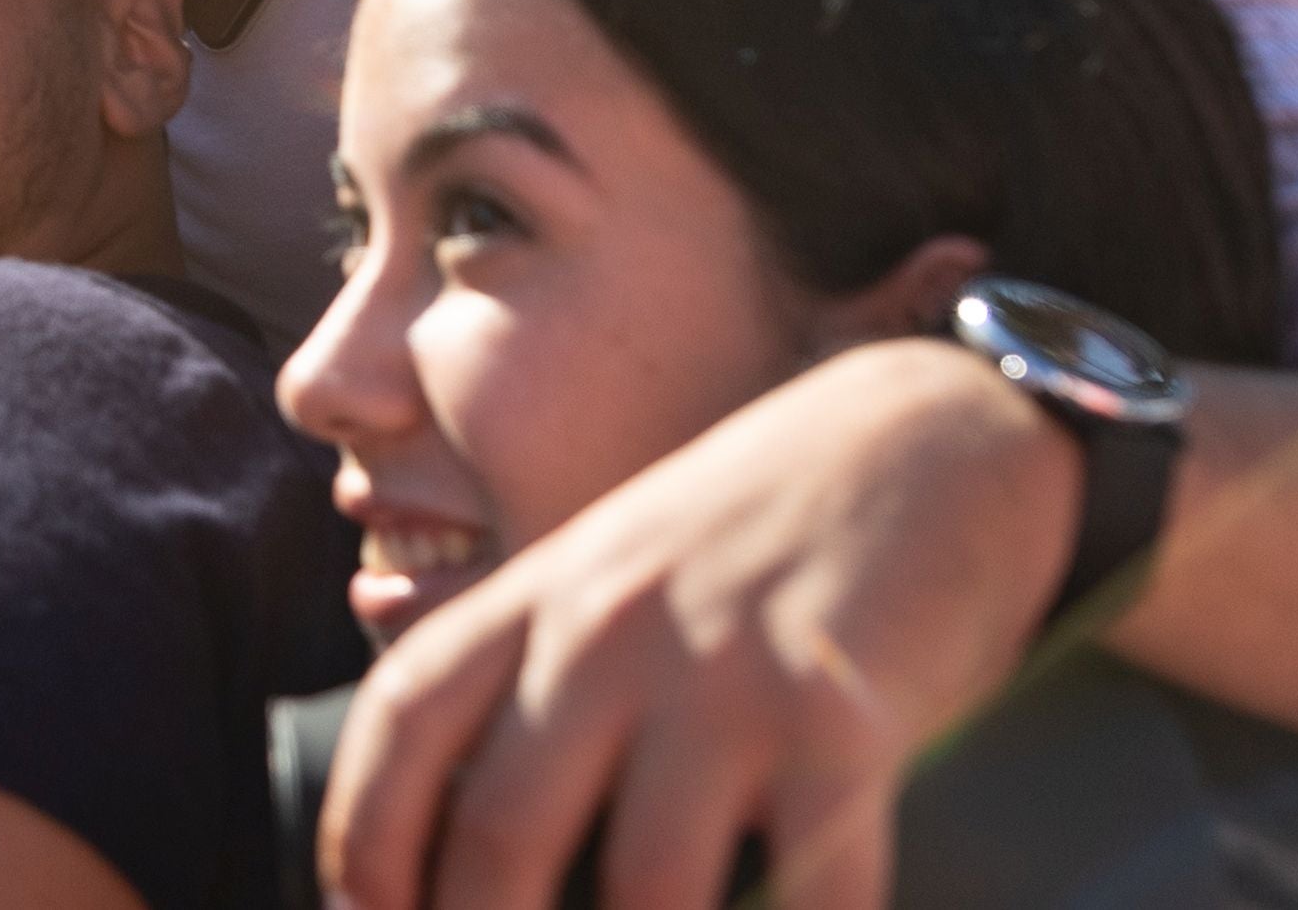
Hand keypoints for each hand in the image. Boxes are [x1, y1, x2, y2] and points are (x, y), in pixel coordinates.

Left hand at [321, 339, 1071, 909]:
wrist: (933, 434)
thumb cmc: (763, 532)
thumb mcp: (619, 572)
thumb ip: (542, 674)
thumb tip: (466, 834)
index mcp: (544, 595)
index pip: (405, 718)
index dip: (364, 838)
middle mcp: (613, 632)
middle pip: (499, 830)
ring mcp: (727, 677)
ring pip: (644, 890)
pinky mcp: (846, 719)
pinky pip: (811, 895)